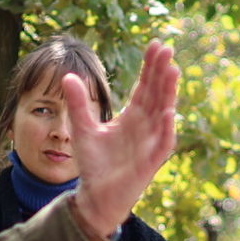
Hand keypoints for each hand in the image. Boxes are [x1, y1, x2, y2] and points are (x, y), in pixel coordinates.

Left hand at [69, 41, 180, 240]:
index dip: (150, 66)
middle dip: (161, 71)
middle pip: (157, 93)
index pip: (145, 86)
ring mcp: (150, 142)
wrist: (95, 195)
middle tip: (166, 48)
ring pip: (164, 112)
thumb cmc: (94, 164)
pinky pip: (162, 142)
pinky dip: (166, 128)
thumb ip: (78, 103)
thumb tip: (68, 75)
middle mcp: (146, 125)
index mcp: (133, 116)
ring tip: (172, 70)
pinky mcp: (150, 161)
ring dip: (169, 93)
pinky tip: (169, 112)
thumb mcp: (82, 128)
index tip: (155, 45)